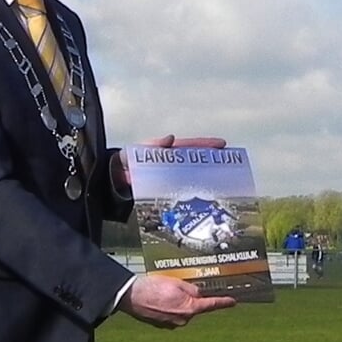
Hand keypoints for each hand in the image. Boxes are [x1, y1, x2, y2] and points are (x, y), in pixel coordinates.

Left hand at [114, 134, 228, 188]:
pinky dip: (196, 198)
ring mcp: (171, 180)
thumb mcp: (135, 151)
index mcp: (166, 153)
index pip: (189, 147)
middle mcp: (172, 166)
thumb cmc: (123, 163)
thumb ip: (150, 145)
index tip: (221, 145)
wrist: (111, 183)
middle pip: (196, 163)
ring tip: (224, 183)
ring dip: (208, 180)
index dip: (205, 145)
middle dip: (212, 162)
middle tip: (230, 164)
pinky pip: (184, 195)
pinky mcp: (167, 195)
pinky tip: (206, 202)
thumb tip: (169, 139)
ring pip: (193, 178)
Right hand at [118, 273, 235, 327]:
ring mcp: (172, 324)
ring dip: (177, 302)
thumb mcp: (177, 283)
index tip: (232, 302)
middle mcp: (183, 320)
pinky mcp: (162, 325)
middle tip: (175, 287)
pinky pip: (171, 315)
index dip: (223, 302)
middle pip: (194, 307)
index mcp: (189, 309)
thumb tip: (198, 294)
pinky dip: (168, 308)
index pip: (211, 304)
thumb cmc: (154, 288)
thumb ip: (192, 289)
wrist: (131, 296)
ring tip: (163, 293)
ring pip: (181, 311)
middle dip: (189, 298)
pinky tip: (158, 300)